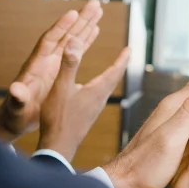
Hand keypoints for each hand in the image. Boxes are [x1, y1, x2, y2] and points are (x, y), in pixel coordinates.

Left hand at [0, 0, 102, 142]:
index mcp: (36, 66)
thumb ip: (17, 98)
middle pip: (64, 34)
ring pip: (71, 39)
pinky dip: (85, 39)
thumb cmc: (15, 114)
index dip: (60, 28)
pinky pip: (75, 50)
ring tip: (98, 11)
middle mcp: (45, 60)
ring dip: (85, 25)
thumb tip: (14, 89)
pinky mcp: (59, 68)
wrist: (14, 119)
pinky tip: (95, 30)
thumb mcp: (17, 107)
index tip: (73, 13)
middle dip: (79, 19)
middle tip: (94, 4)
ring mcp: (52, 63)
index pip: (49, 41)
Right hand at [37, 35, 129, 160]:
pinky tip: (93, 89)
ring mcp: (94, 109)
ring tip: (113, 68)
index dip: (123, 58)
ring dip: (111, 75)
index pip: (115, 71)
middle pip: (114, 79)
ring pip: (106, 88)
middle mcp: (99, 100)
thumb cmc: (58, 118)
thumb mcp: (61, 87)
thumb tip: (74, 41)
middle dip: (119, 65)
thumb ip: (68, 65)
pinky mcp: (87, 115)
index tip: (130, 48)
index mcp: (97, 91)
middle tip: (125, 55)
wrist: (58, 146)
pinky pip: (98, 95)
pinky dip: (100, 86)